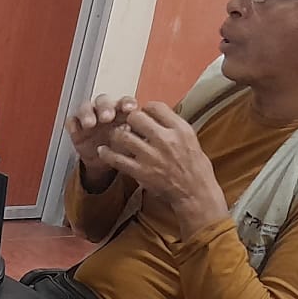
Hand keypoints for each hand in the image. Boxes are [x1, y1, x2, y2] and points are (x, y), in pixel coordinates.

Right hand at [66, 94, 138, 172]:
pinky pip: (72, 121)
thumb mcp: (133, 145)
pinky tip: (75, 130)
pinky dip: (72, 124)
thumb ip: (136, 137)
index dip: (126, 103)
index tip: (130, 108)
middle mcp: (105, 112)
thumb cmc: (123, 149)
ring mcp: (90, 118)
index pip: (124, 102)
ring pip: (86, 107)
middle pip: (103, 101)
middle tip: (107, 117)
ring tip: (90, 124)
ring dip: (87, 113)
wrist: (106, 163)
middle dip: (105, 107)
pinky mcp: (77, 128)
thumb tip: (139, 132)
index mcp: (122, 113)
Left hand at [94, 99, 226, 233]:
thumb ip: (172, 126)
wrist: (194, 191)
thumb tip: (155, 115)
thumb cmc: (194, 165)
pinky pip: (116, 159)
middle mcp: (165, 140)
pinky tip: (102, 150)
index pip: (156, 106)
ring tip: (116, 136)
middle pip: (136, 117)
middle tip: (128, 125)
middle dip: (129, 119)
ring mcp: (151, 156)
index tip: (143, 114)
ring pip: (122, 136)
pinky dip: (106, 153)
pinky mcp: (140, 172)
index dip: (146, 108)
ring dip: (116, 134)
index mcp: (180, 129)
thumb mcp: (190, 138)